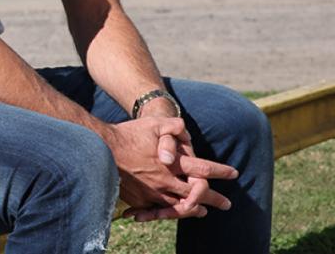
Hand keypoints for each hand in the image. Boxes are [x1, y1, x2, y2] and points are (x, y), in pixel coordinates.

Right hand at [105, 117, 236, 220]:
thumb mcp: (152, 124)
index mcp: (172, 163)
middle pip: (196, 194)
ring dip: (194, 207)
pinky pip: (160, 210)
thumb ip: (172, 126)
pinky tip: (175, 210)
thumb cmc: (127, 135)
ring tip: (202, 210)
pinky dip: (172, 210)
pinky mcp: (140, 200)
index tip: (233, 173)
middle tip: (226, 204)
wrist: (101, 149)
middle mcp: (165, 181)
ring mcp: (152, 193)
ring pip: (180, 206)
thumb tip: (186, 128)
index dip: (221, 171)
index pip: (203, 169)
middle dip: (214, 199)